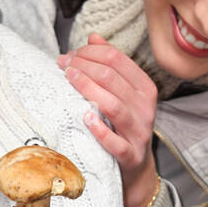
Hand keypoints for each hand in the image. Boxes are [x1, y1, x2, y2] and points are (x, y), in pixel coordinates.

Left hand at [58, 32, 158, 206]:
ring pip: (114, 105)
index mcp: (144, 89)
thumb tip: (93, 37)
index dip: (90, 53)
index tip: (69, 55)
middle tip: (62, 66)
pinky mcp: (130, 156)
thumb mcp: (123, 94)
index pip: (117, 60)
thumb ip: (112, 66)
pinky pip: (116, 142)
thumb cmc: (123, 127)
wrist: (136, 168)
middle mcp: (145, 108)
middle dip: (84, 67)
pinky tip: (83, 117)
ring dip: (88, 89)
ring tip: (68, 80)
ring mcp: (139, 133)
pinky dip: (99, 129)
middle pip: (113, 78)